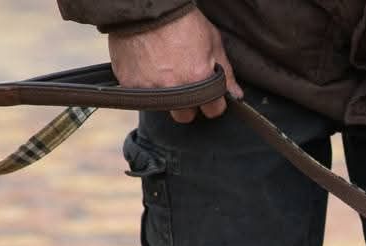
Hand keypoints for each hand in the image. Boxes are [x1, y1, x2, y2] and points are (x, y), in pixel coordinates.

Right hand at [108, 7, 242, 123]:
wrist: (145, 6)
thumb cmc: (182, 21)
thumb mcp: (212, 42)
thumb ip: (226, 74)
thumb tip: (236, 95)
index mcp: (199, 80)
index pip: (213, 110)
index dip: (213, 103)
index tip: (210, 97)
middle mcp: (175, 88)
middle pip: (185, 116)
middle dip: (188, 106)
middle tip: (184, 85)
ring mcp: (150, 87)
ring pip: (162, 108)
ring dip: (166, 97)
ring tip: (164, 72)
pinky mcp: (129, 83)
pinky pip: (139, 95)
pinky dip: (144, 84)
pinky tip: (147, 67)